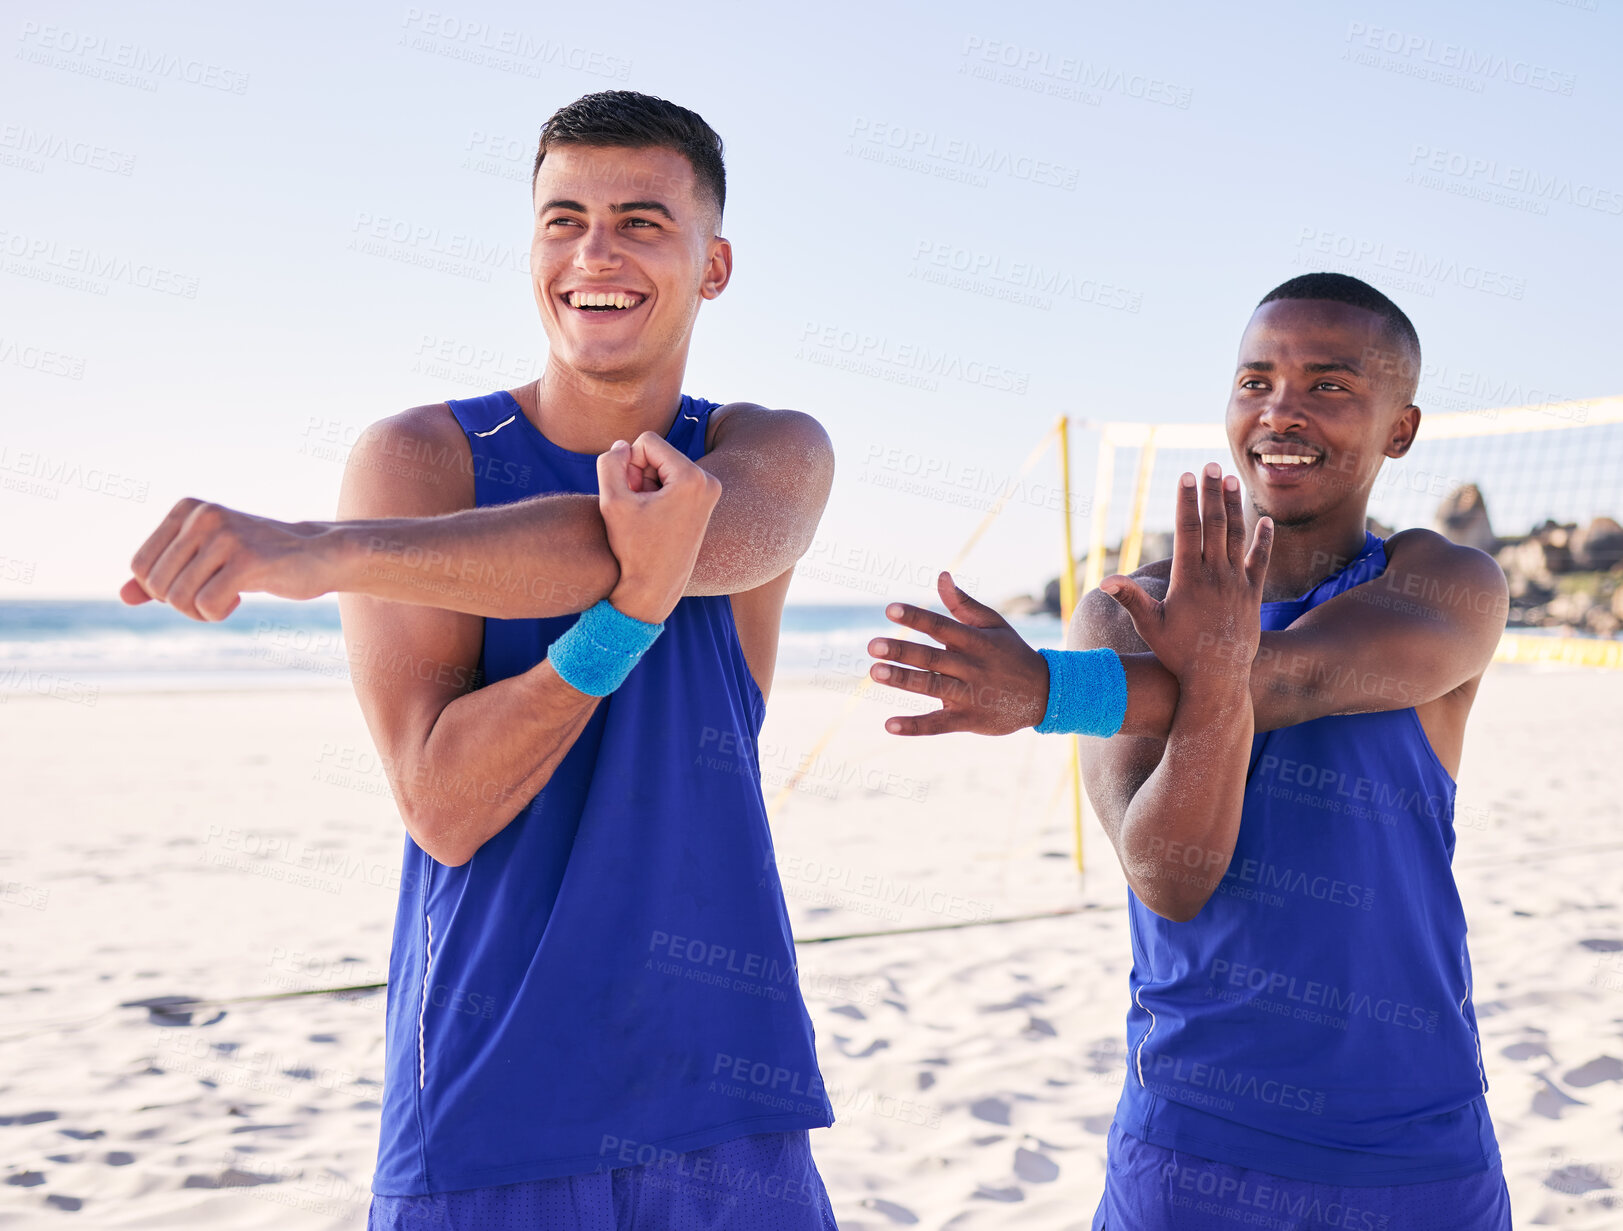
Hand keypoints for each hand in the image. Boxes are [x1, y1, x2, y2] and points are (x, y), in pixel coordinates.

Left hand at [122, 498, 336, 620]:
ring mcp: (226, 536)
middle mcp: (204, 515)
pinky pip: (206, 605)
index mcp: (188, 509)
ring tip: (226, 599)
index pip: (140, 566)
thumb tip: (124, 596)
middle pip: (157, 584)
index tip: (194, 585)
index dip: (161, 590)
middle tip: (211, 598)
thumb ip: (165, 575)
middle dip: (180, 604)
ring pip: (179, 598)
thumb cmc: (259, 559)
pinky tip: (238, 600)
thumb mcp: (206, 561)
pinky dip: (217, 614)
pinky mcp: (248, 559)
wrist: (319, 555)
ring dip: (200, 612)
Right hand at [596, 431, 721, 622]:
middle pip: (659, 452)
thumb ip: (610, 463)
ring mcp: (710, 493)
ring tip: (642, 513)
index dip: (628, 462)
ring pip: (665, 467)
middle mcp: (708, 482)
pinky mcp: (706, 503)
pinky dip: (658, 493)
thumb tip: (623, 445)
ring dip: (647, 484)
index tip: (628, 492)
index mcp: (692, 478)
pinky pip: (674, 481)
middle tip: (634, 505)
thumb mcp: (612, 502)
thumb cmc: (633, 549)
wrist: (655, 589)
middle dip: (639, 473)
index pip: (647, 441)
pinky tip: (652, 517)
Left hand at [867, 571, 1048, 735]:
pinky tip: (890, 725)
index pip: (941, 626)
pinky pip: (938, 724)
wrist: (1044, 694)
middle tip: (873, 646)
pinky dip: (915, 726)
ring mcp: (970, 695)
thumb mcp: (993, 625)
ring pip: (932, 687)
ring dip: (903, 680)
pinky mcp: (969, 720)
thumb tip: (941, 576)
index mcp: (975, 641)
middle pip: (932, 658)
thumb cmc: (1011, 653)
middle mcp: (971, 667)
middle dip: (902, 651)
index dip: (917, 617)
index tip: (890, 609)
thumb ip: (963, 604)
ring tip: (875, 672)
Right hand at [1100, 464, 1271, 690]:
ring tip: (1232, 481)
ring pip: (1237, 536)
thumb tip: (1104, 580)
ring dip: (1234, 507)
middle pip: (1214, 525)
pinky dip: (1263, 540)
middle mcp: (1215, 576)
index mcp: (1189, 579)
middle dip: (1211, 493)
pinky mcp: (1252, 594)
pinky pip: (1259, 561)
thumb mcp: (1149, 626)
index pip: (1188, 530)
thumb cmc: (1177, 653)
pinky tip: (1264, 520)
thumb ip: (1130, 599)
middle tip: (1210, 465)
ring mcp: (1236, 583)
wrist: (1217, 678)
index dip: (1186, 501)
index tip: (1185, 477)